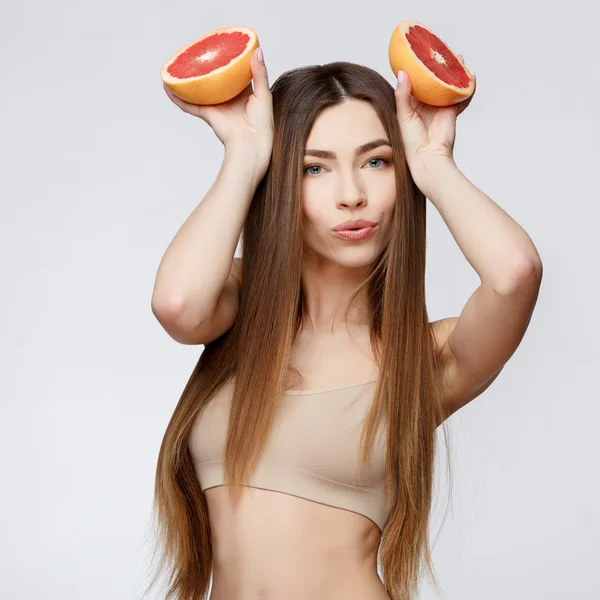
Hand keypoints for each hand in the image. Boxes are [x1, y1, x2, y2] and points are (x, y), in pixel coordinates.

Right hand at [163, 47, 273, 170]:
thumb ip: (260, 73)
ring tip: (176, 68)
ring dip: (187, 81)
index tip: (223, 49)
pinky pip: (189, 104)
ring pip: (198, 91)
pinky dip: (177, 97)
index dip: (228, 63)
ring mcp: (216, 106)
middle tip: (198, 53)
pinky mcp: (207, 114)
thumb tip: (257, 51)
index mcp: (243, 95)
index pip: (233, 75)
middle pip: (213, 81)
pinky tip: (168, 86)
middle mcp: (228, 99)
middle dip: (205, 70)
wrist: (251, 144)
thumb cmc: (261, 124)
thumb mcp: (264, 94)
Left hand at [395, 55, 475, 180]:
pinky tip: (471, 77)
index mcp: (412, 103)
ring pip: (449, 86)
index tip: (420, 52)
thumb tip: (402, 72)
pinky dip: (468, 88)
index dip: (419, 68)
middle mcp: (427, 103)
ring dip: (455, 73)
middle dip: (440, 67)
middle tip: (442, 50)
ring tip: (458, 58)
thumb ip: (403, 94)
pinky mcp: (452, 112)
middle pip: (435, 80)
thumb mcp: (403, 114)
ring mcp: (440, 107)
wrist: (427, 157)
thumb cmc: (411, 140)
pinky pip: (462, 97)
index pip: (417, 82)